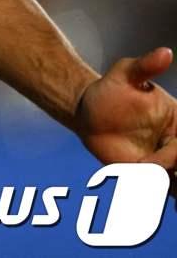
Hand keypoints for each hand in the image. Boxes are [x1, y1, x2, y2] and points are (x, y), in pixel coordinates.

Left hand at [75, 48, 176, 195]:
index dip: (173, 153)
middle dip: (172, 175)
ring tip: (152, 194)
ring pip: (176, 182)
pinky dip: (158, 198)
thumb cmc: (110, 89)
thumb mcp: (125, 73)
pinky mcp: (150, 175)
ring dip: (170, 189)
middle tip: (147, 178)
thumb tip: (166, 51)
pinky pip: (163, 191)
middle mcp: (176, 143)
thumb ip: (146, 66)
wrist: (88, 111)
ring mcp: (166, 161)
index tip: (151, 163)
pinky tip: (150, 206)